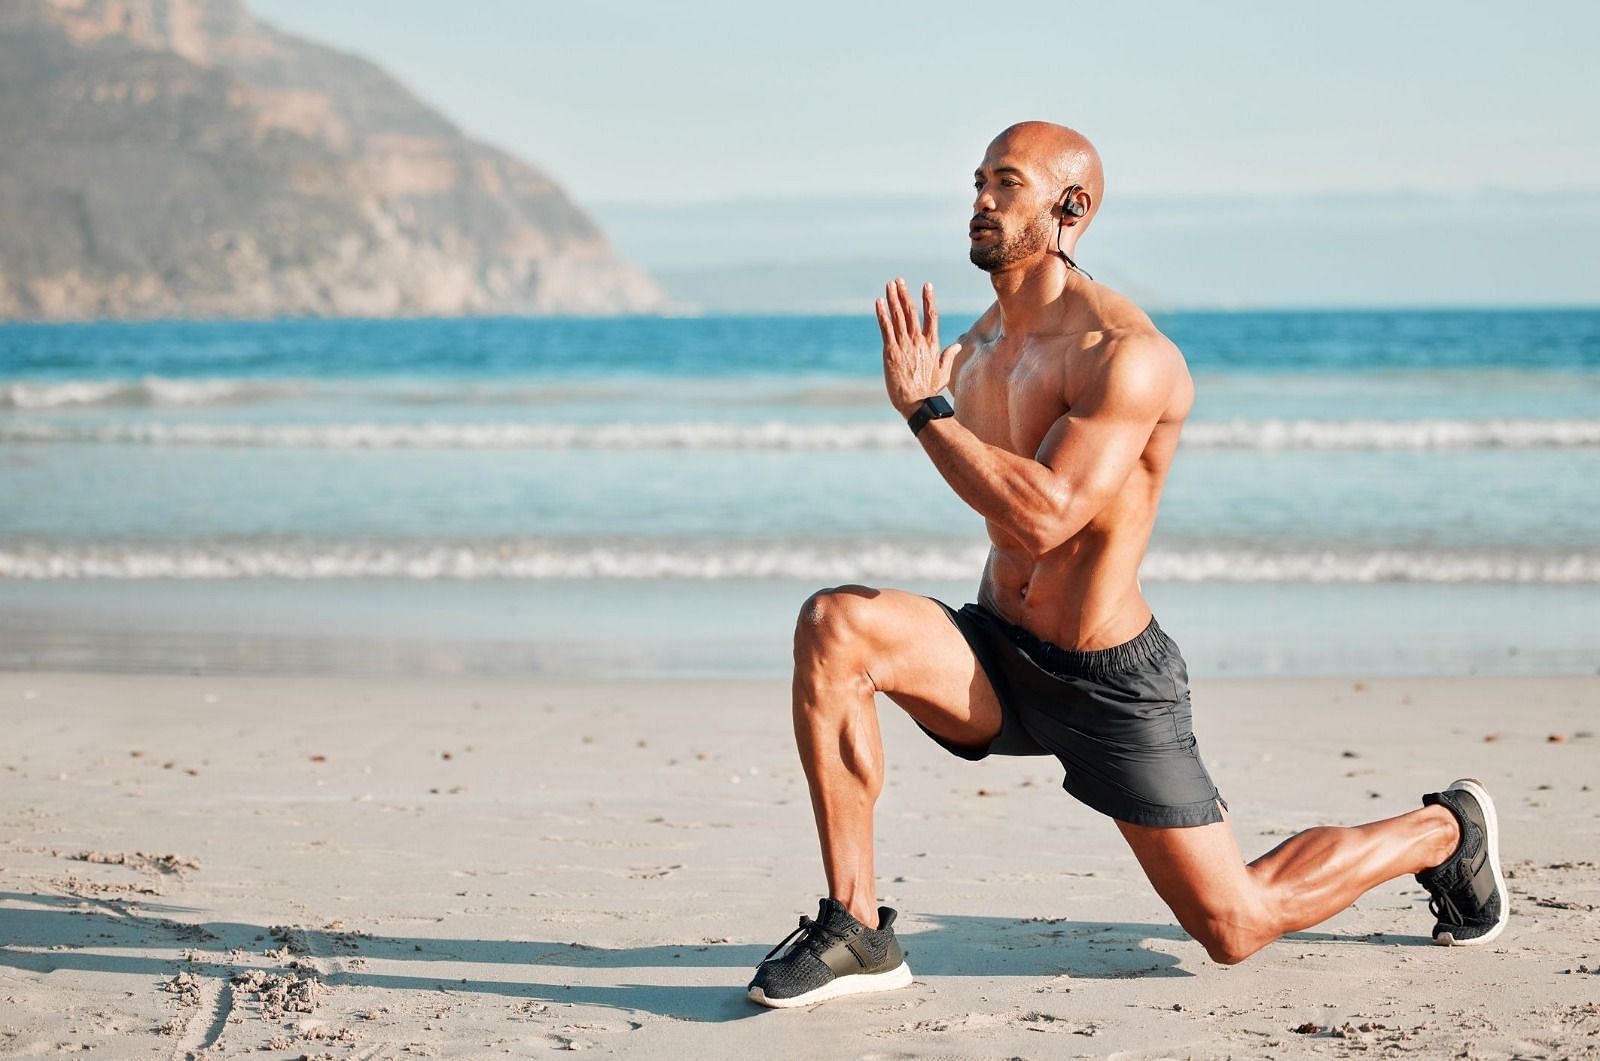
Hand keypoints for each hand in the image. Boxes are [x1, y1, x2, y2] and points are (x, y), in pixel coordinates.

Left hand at [875, 278, 960, 417]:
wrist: (918, 403)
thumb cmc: (930, 390)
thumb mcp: (944, 372)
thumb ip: (949, 355)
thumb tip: (958, 345)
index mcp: (931, 344)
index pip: (931, 316)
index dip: (928, 299)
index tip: (927, 285)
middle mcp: (918, 341)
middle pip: (912, 312)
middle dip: (905, 294)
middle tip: (899, 280)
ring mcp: (905, 345)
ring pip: (898, 316)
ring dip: (893, 299)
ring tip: (889, 284)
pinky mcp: (891, 352)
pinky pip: (886, 328)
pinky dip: (882, 314)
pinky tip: (878, 302)